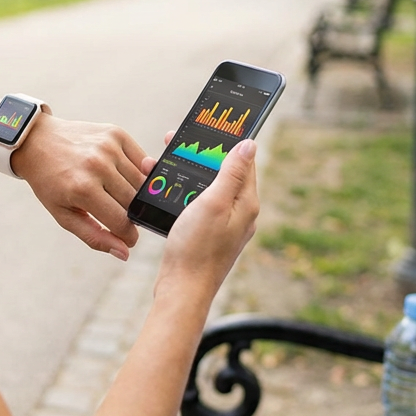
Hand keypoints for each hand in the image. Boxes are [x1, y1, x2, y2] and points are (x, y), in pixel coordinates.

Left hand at [9, 115, 157, 259]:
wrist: (38, 141)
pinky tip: (121, 176)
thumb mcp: (64, 215)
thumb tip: (125, 252)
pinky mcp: (116, 133)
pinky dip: (138, 172)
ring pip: (142, 182)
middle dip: (132, 215)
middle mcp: (98, 165)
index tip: (128, 239)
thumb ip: (94, 237)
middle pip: (134, 202)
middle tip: (120, 215)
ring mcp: (109, 147)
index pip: (122, 222)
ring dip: (135, 194)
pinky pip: (142, 160)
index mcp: (83, 189)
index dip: (129, 236)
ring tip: (116, 194)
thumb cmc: (50, 182)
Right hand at [159, 138, 258, 300]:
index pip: (243, 161)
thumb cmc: (196, 248)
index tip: (206, 126)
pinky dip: (185, 192)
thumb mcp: (213, 203)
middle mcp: (240, 213)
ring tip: (165, 162)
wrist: (182, 290)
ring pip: (210, 188)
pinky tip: (169, 190)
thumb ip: (231, 173)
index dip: (224, 141)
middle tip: (176, 140)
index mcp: (246, 203)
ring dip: (190, 173)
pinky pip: (200, 204)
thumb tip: (250, 144)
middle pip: (224, 173)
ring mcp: (225, 225)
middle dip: (202, 154)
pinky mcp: (210, 235)